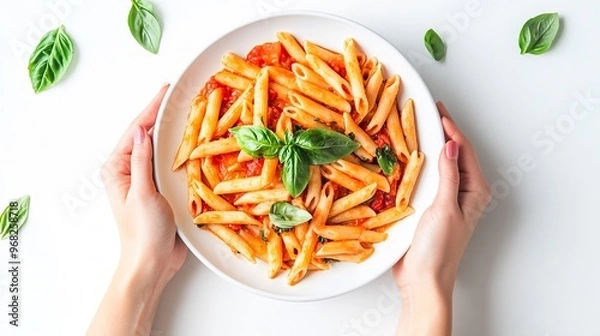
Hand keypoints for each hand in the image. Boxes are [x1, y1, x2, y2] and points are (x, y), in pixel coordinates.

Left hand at [101, 84, 186, 283]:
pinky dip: (178, 149)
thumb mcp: (142, 193)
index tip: (167, 90)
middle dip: (161, 114)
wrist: (151, 263)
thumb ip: (141, 161)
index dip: (151, 108)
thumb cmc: (143, 233)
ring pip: (158, 146)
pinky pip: (168, 161)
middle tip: (179, 95)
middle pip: (146, 134)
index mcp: (117, 168)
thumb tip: (144, 130)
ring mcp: (144, 178)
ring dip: (171, 130)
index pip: (136, 130)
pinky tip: (190, 141)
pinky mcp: (159, 188)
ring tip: (186, 111)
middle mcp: (128, 169)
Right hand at [392, 102, 490, 335]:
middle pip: (455, 155)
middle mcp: (464, 193)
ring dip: (431, 148)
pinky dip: (419, 165)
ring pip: (441, 165)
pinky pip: (428, 178)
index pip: (464, 151)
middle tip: (428, 112)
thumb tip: (451, 144)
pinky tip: (408, 157)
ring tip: (418, 129)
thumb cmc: (438, 248)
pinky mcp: (431, 207)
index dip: (452, 129)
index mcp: (474, 191)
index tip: (437, 111)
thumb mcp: (445, 207)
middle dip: (443, 133)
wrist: (423, 279)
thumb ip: (448, 176)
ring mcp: (447, 199)